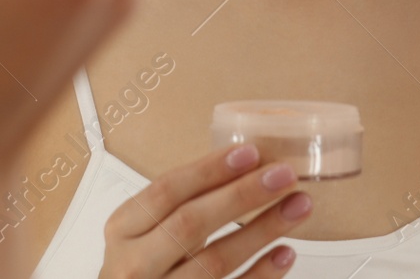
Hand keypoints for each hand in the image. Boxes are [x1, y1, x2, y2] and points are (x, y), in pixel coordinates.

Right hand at [101, 145, 309, 278]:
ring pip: (216, 259)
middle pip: (192, 222)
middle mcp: (137, 262)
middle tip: (282, 175)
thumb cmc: (138, 265)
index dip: (209, 170)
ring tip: (295, 207)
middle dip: (242, 194)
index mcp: (124, 228)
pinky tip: (284, 253)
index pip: (167, 191)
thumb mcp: (141, 231)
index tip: (248, 153)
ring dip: (262, 231)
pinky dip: (261, 274)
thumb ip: (176, 205)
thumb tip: (238, 167)